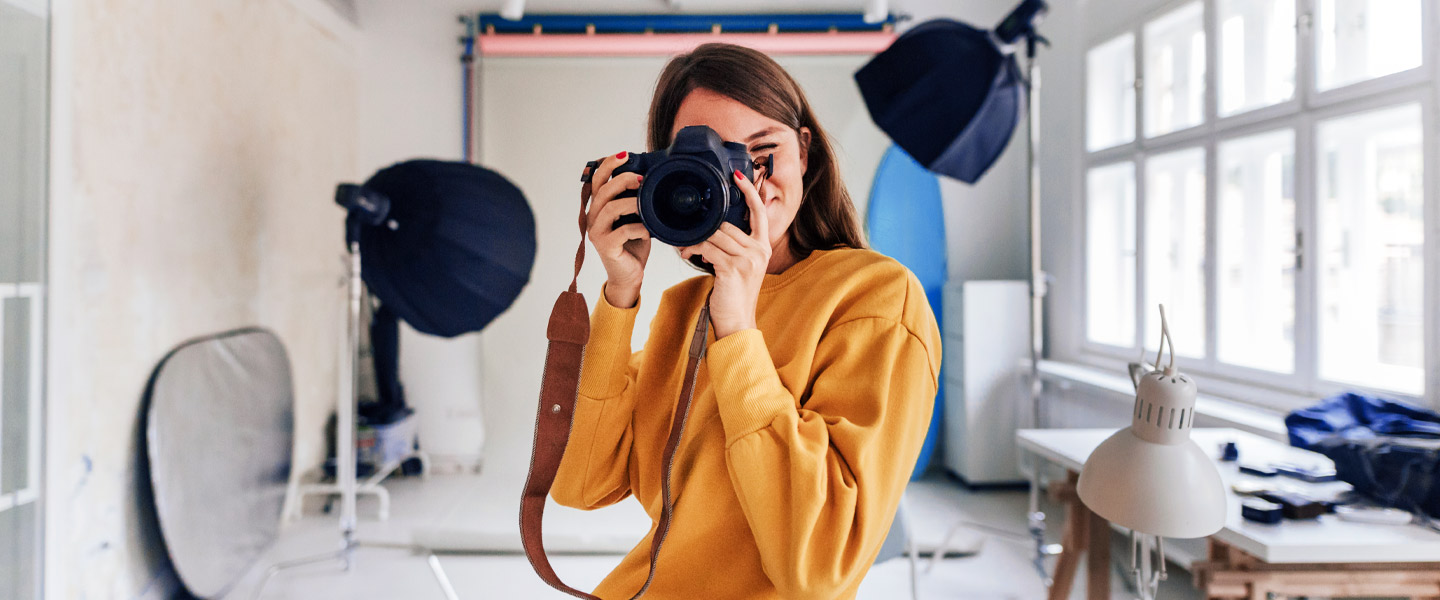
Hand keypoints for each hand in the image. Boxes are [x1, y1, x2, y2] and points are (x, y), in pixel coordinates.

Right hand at [585, 152, 648, 307]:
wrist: (629, 275)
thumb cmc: (633, 245)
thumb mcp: (635, 218)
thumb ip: (635, 200)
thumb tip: (650, 179)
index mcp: (599, 207)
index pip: (597, 180)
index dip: (608, 165)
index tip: (625, 154)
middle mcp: (593, 217)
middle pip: (602, 190)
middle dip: (622, 179)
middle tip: (641, 179)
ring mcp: (597, 232)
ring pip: (611, 208)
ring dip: (632, 202)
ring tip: (646, 203)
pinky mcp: (605, 246)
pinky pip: (621, 231)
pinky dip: (638, 228)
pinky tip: (648, 230)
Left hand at [678, 169, 770, 338]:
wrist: (737, 323)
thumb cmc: (733, 296)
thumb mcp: (740, 266)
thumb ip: (733, 246)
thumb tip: (711, 230)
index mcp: (763, 247)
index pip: (759, 211)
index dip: (749, 191)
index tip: (738, 174)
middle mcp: (759, 250)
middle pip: (727, 224)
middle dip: (705, 227)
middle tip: (688, 234)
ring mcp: (748, 259)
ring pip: (715, 234)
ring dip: (695, 239)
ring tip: (685, 247)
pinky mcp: (733, 268)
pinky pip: (707, 247)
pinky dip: (693, 248)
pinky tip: (688, 254)